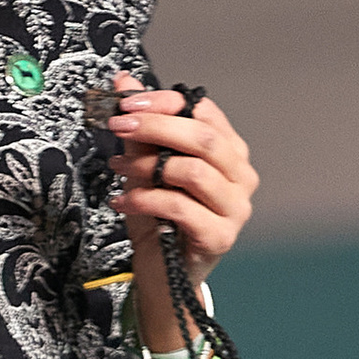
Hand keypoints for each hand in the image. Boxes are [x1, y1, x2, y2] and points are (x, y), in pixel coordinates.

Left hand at [107, 75, 257, 295]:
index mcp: (229, 151)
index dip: (165, 103)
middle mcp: (241, 176)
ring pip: (193, 171)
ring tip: (118, 169)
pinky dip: (146, 200)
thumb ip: (139, 128)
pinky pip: (181, 207)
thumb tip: (123, 83)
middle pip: (201, 138)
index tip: (126, 104)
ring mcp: (236, 208)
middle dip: (155, 127)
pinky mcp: (220, 237)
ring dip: (147, 166)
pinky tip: (123, 201)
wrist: (162, 275)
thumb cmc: (158, 221)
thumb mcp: (145, 168)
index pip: (204, 112)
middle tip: (118, 126)